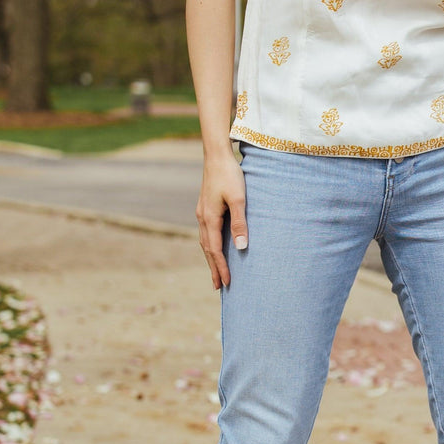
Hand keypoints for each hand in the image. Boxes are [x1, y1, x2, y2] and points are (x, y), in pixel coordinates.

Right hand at [196, 153, 246, 289]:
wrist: (217, 156)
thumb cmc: (230, 175)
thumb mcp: (239, 199)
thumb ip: (240, 223)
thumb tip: (241, 247)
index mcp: (209, 219)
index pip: (215, 250)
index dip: (221, 268)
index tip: (227, 283)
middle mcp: (202, 218)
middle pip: (207, 249)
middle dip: (213, 268)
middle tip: (218, 287)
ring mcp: (202, 212)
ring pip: (205, 242)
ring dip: (210, 258)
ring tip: (216, 272)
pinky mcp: (205, 207)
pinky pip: (206, 233)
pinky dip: (210, 245)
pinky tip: (215, 247)